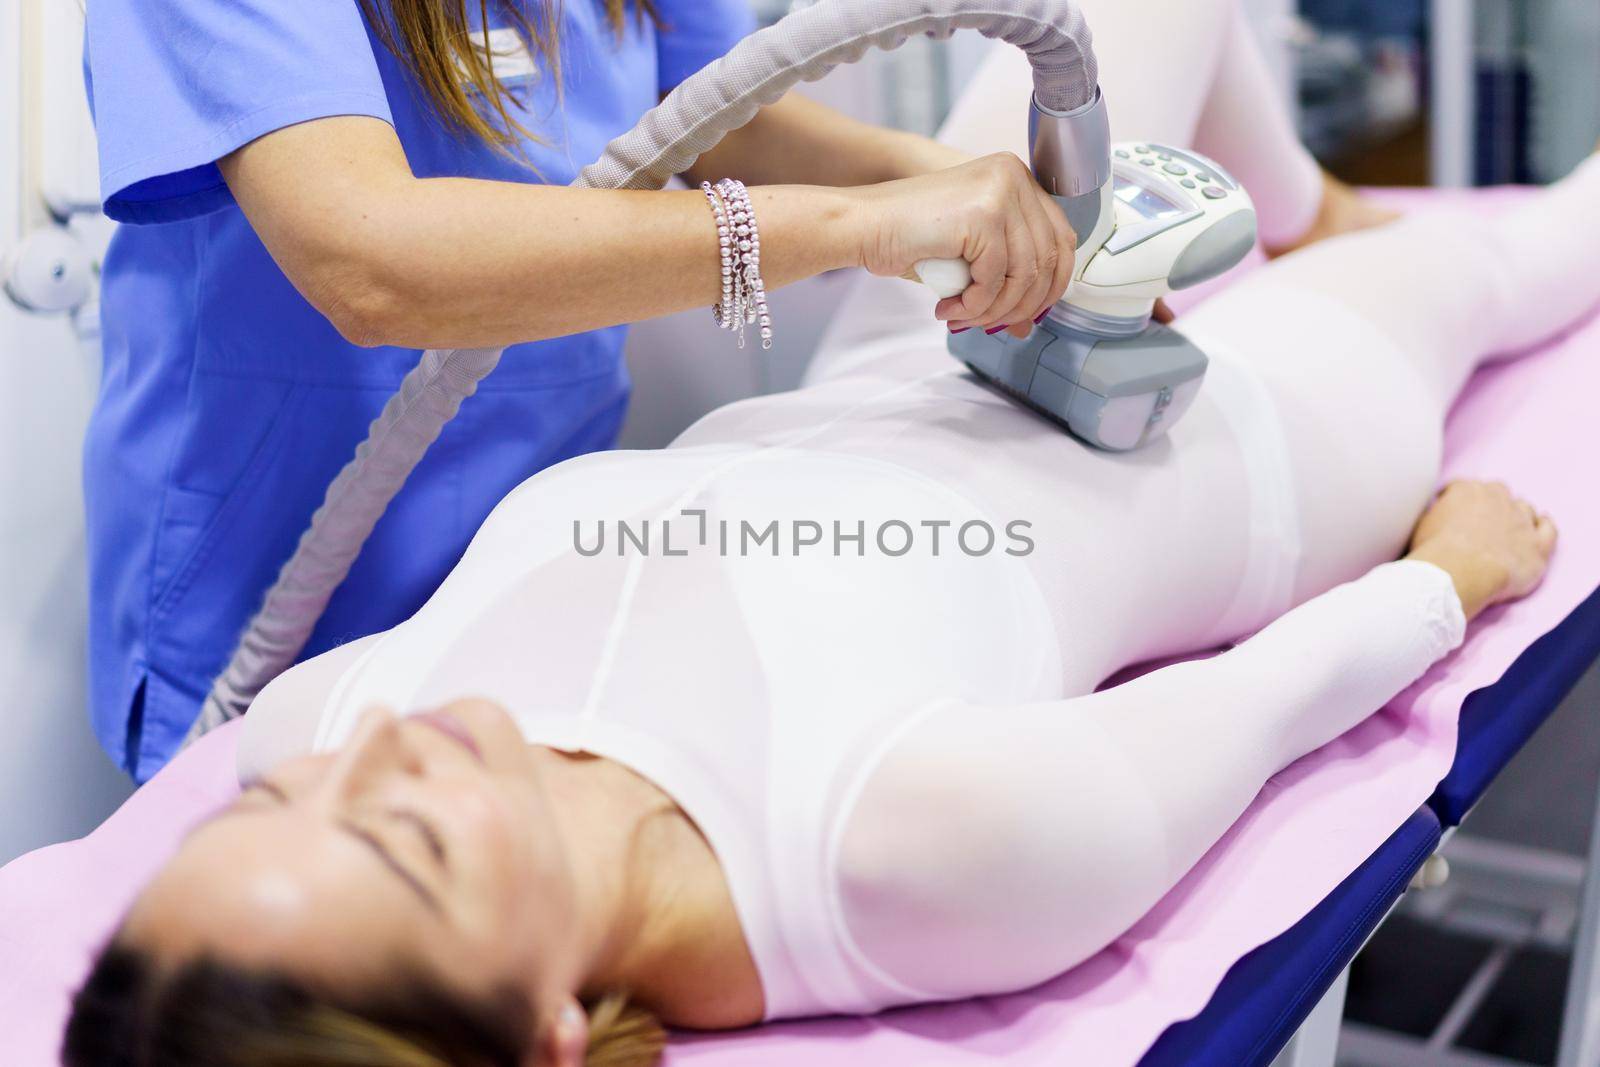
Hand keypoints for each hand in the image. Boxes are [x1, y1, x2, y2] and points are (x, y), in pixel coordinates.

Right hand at [848, 153, 1074, 338]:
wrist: (863, 225)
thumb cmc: (908, 239)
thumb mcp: (969, 261)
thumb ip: (1004, 283)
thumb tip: (1027, 326)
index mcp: (1017, 179)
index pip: (1061, 239)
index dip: (1050, 285)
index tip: (1024, 312)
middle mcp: (1015, 176)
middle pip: (1050, 258)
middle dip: (1022, 304)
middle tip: (990, 324)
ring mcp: (1001, 191)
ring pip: (1026, 273)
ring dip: (994, 309)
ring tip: (964, 318)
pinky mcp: (984, 213)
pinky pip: (997, 277)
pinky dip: (975, 304)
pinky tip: (950, 307)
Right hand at [1404, 480, 1556, 619]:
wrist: (1456, 573)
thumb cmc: (1434, 551)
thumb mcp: (1422, 524)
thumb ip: (1434, 513)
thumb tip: (1436, 514)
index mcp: (1467, 490)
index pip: (1462, 487)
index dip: (1456, 498)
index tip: (1450, 509)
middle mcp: (1497, 498)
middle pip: (1497, 492)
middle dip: (1490, 502)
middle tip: (1480, 520)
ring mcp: (1521, 520)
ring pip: (1524, 508)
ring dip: (1517, 515)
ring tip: (1509, 527)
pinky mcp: (1537, 544)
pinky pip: (1549, 530)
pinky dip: (1546, 525)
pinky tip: (1543, 524)